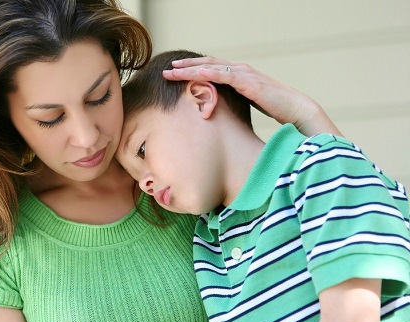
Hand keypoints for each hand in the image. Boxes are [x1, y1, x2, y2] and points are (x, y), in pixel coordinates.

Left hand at [163, 56, 341, 136]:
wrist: (297, 110)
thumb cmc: (276, 110)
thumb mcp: (249, 105)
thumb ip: (235, 103)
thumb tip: (220, 114)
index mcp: (239, 75)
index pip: (211, 68)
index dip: (192, 69)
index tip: (175, 73)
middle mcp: (240, 70)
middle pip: (207, 63)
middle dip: (186, 66)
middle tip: (167, 69)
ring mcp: (244, 74)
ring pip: (211, 67)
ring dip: (190, 68)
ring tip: (173, 71)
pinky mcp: (248, 82)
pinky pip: (224, 75)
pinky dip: (208, 72)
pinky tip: (194, 73)